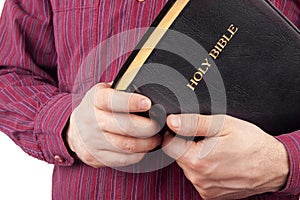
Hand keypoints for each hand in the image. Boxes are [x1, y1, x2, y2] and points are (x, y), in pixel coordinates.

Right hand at [66, 83, 160, 167]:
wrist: (74, 129)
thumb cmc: (96, 107)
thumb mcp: (104, 92)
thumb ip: (122, 89)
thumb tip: (148, 88)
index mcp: (95, 100)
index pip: (112, 100)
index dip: (131, 102)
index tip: (148, 103)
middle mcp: (91, 120)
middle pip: (124, 126)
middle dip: (147, 127)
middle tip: (159, 125)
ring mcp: (92, 141)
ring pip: (126, 145)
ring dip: (146, 143)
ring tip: (156, 138)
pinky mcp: (95, 157)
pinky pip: (122, 159)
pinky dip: (137, 155)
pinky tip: (143, 148)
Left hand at [162, 114, 288, 198]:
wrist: (273, 165)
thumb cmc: (251, 143)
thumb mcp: (222, 124)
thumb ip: (193, 123)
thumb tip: (172, 121)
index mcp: (197, 160)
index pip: (168, 145)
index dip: (175, 133)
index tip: (186, 129)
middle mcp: (198, 178)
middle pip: (178, 156)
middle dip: (187, 145)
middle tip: (207, 139)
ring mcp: (205, 188)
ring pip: (188, 167)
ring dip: (196, 158)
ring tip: (216, 150)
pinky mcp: (211, 194)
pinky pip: (199, 178)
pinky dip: (204, 170)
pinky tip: (219, 162)